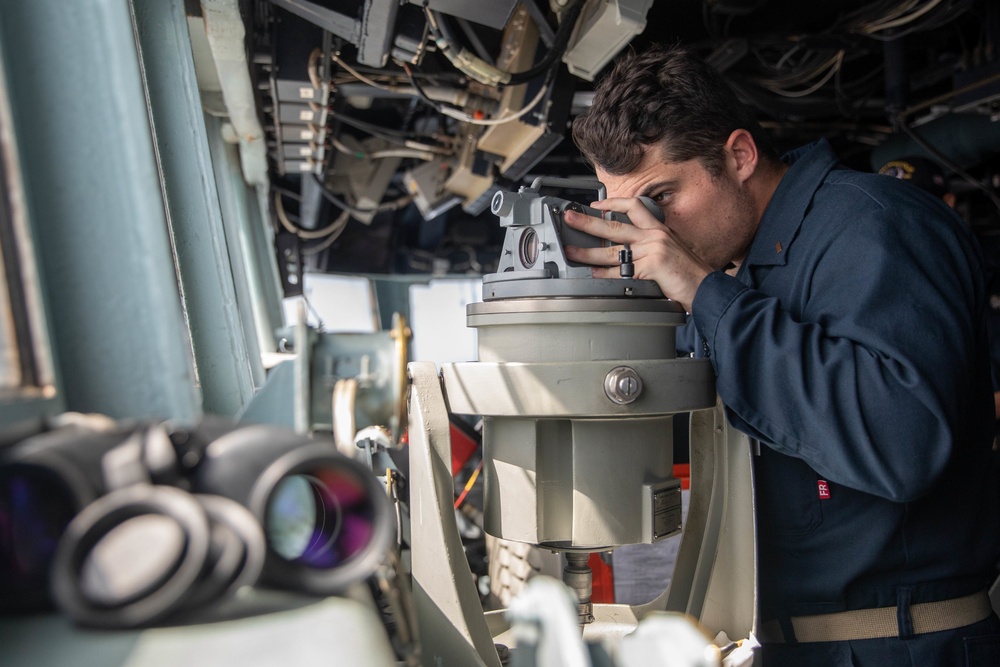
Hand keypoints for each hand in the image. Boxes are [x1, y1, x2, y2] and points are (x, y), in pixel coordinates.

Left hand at [562, 197, 712, 311]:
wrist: (707, 288)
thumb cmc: (689, 274)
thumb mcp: (670, 252)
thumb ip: (649, 248)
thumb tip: (623, 252)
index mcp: (659, 230)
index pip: (634, 206)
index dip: (613, 202)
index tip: (596, 204)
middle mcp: (655, 236)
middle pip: (614, 225)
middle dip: (588, 222)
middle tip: (570, 218)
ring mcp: (653, 250)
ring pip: (613, 250)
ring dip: (588, 252)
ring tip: (572, 252)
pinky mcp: (652, 266)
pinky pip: (622, 270)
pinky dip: (605, 274)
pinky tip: (594, 274)